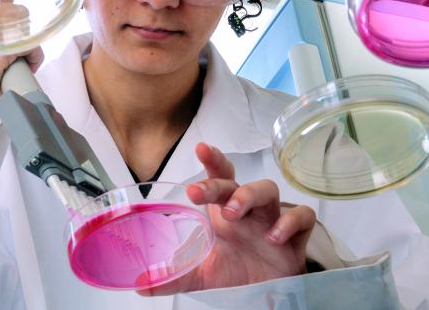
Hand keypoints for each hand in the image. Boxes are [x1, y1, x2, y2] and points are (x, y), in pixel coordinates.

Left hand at [142, 142, 315, 294]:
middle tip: (201, 193)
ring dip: (250, 195)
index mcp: (225, 211)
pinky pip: (302, 216)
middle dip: (221, 183)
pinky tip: (275, 236)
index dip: (212, 160)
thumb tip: (140, 284)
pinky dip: (289, 222)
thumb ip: (175, 274)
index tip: (200, 148)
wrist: (267, 296)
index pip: (220, 176)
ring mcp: (272, 219)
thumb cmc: (236, 273)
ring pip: (268, 189)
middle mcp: (249, 210)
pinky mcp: (296, 236)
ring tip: (233, 214)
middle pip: (239, 181)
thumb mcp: (203, 273)